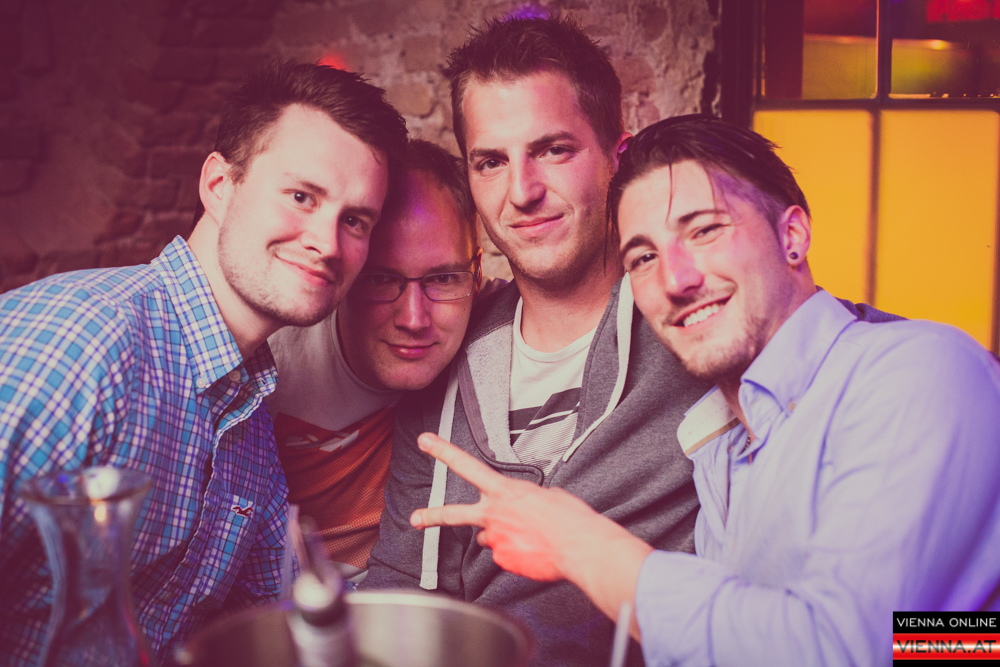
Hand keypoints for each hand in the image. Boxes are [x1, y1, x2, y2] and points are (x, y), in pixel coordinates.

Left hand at [410, 432, 603, 580]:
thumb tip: (520, 512)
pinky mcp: (503, 559)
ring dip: (504, 535)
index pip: (466, 465)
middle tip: (415, 518)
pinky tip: (535, 549)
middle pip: (454, 514)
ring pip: (490, 536)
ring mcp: (496, 539)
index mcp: (504, 490)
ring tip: (530, 536)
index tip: (426, 441)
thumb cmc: (570, 518)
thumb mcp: (549, 495)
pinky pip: (506, 553)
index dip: (443, 452)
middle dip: (431, 515)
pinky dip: (518, 551)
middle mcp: (494, 514)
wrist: (581, 547)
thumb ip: (525, 500)